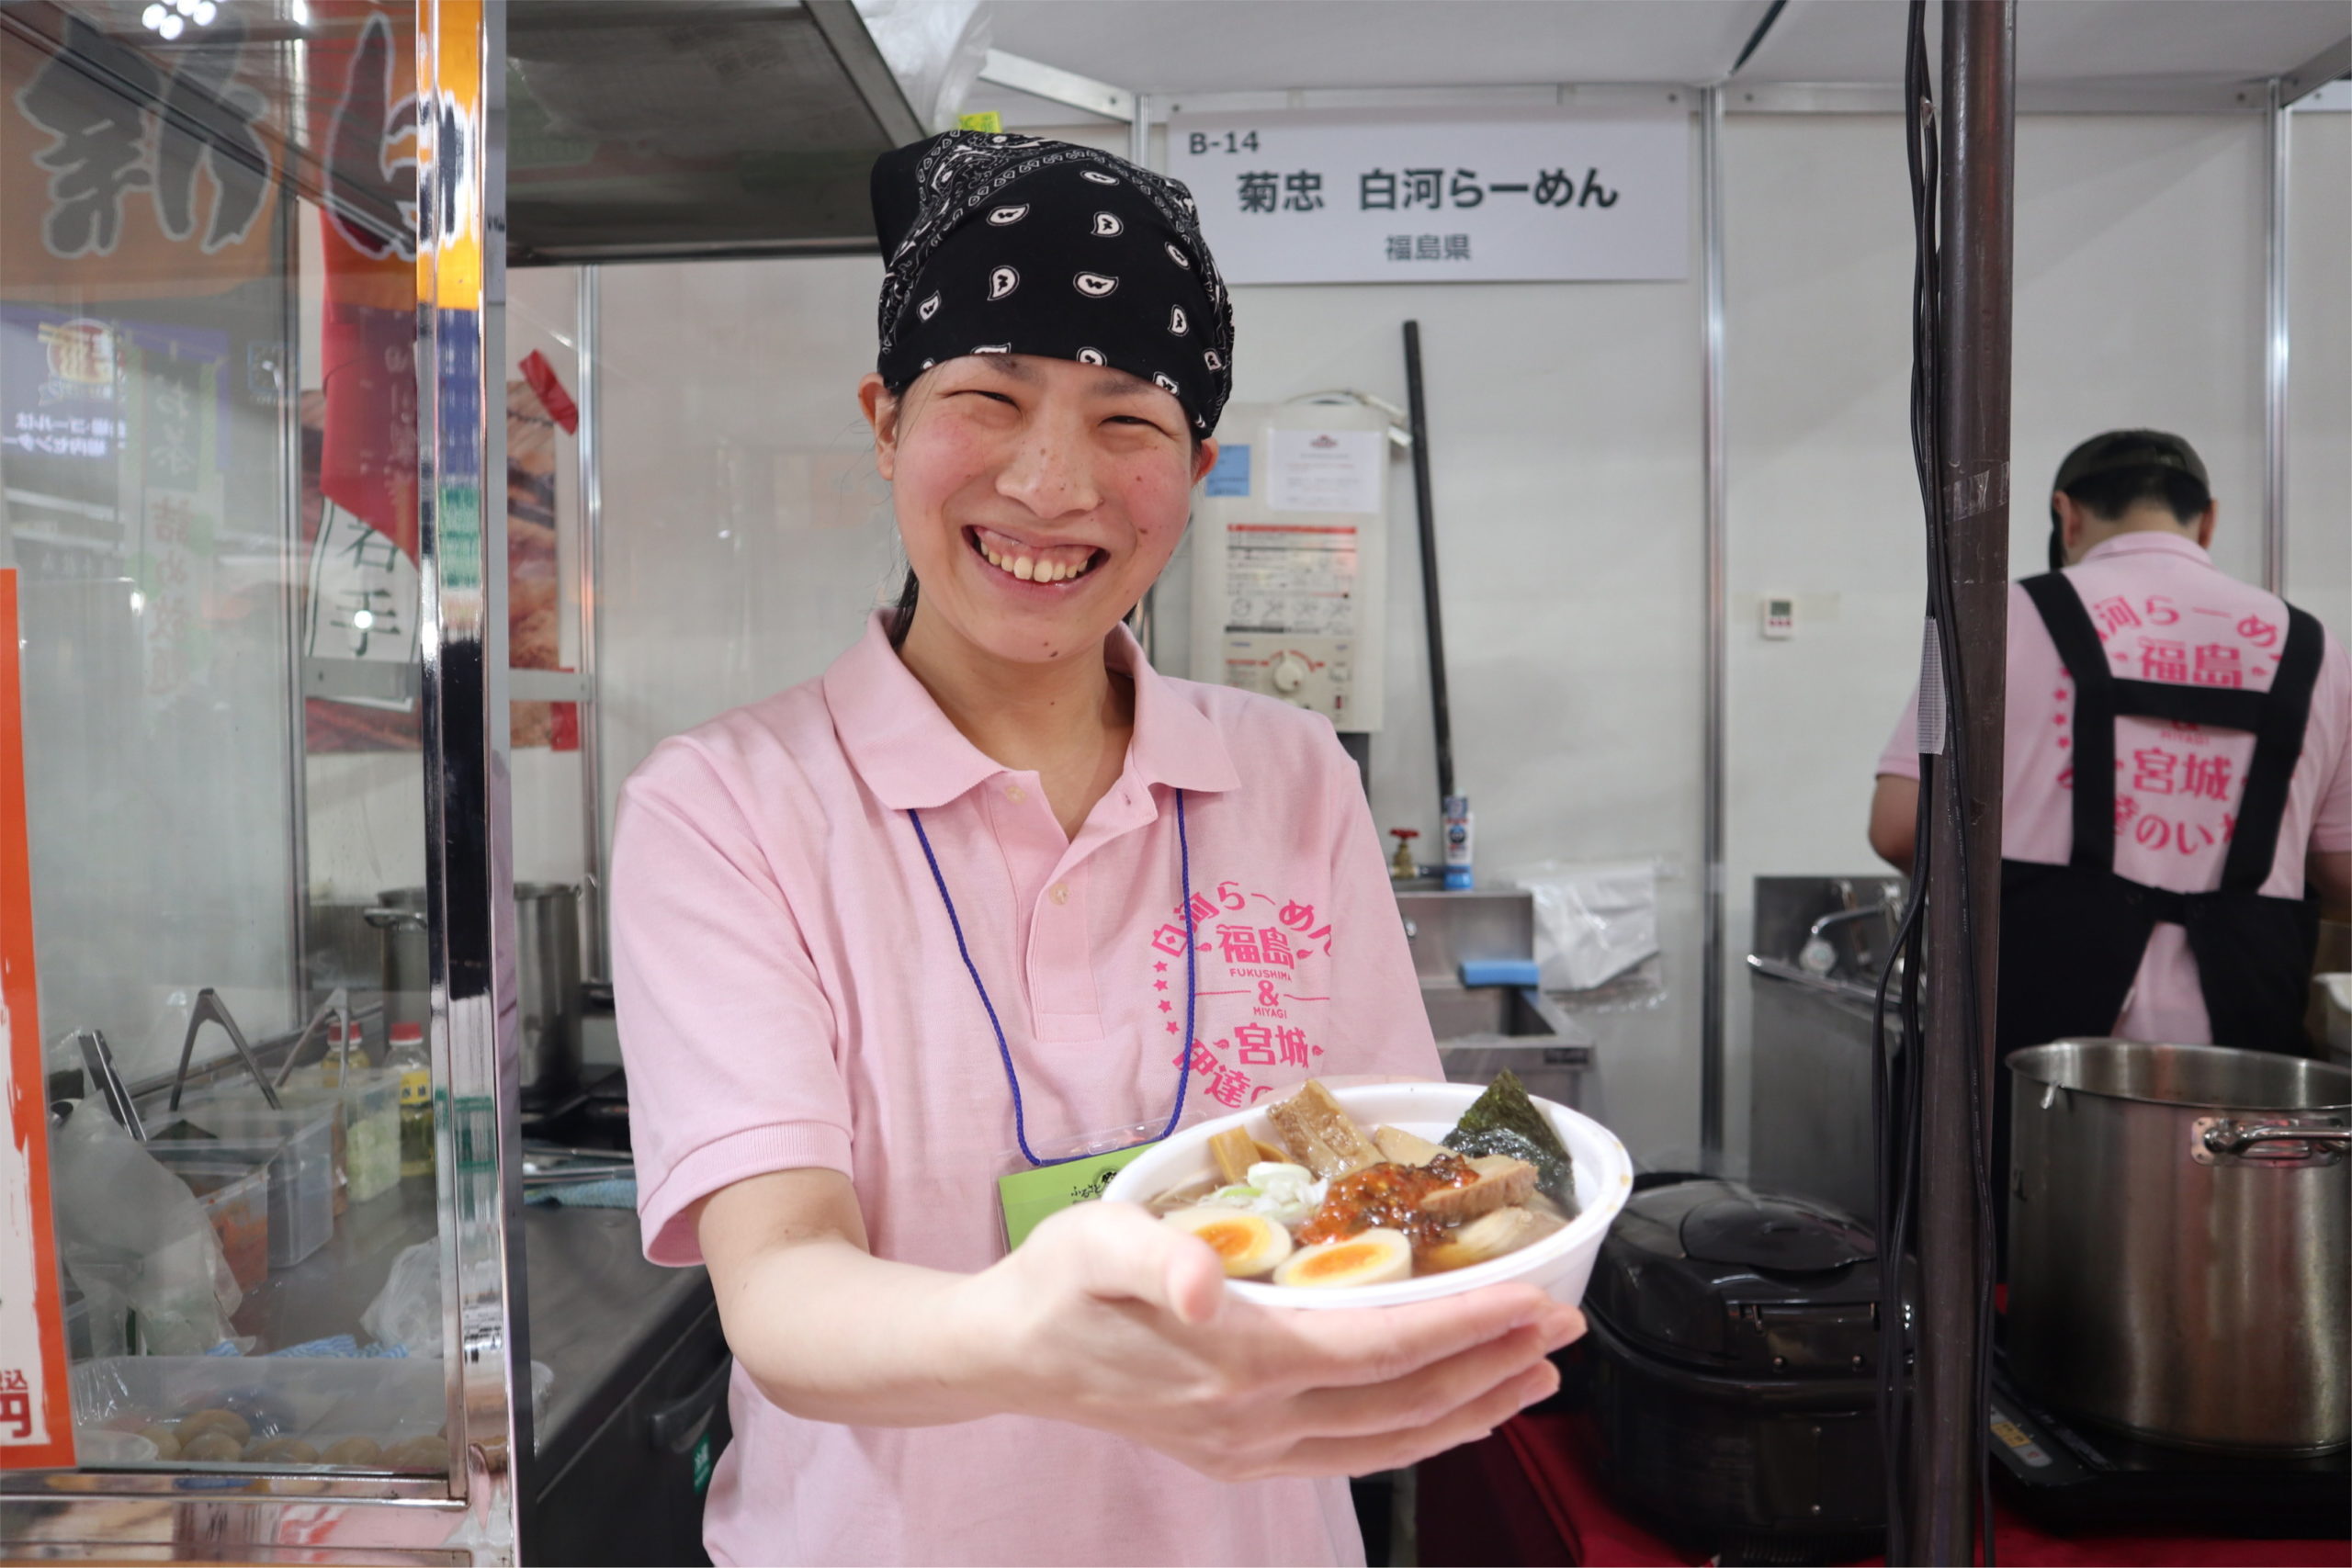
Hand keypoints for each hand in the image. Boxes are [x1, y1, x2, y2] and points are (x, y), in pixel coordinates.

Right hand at [949, 1200, 1585, 1480]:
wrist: (1004, 1353)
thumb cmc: (1056, 1282)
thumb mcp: (1095, 1240)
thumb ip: (1155, 1256)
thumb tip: (1208, 1284)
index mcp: (1236, 1362)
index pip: (1379, 1348)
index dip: (1462, 1326)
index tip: (1530, 1300)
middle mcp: (1254, 1419)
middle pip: (1403, 1401)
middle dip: (1492, 1366)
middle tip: (1567, 1326)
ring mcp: (1251, 1448)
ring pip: (1389, 1439)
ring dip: (1471, 1408)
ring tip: (1535, 1376)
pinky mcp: (1243, 1455)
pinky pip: (1355, 1454)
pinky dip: (1419, 1431)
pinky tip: (1451, 1410)